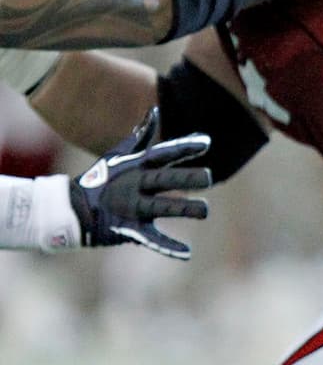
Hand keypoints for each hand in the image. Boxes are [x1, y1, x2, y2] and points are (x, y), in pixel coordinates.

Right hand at [68, 107, 211, 259]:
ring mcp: (132, 208)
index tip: (206, 142)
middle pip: (165, 180)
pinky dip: (168, 247)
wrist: (70, 211)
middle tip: (209, 177)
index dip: (184, 147)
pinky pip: (152, 239)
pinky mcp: (129, 229)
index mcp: (136, 166)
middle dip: (186, 178)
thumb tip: (155, 110)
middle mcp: (136, 185)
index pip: (164, 153)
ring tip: (206, 211)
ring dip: (184, 209)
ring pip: (163, 207)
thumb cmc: (100, 180)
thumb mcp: (119, 156)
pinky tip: (187, 253)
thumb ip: (141, 136)